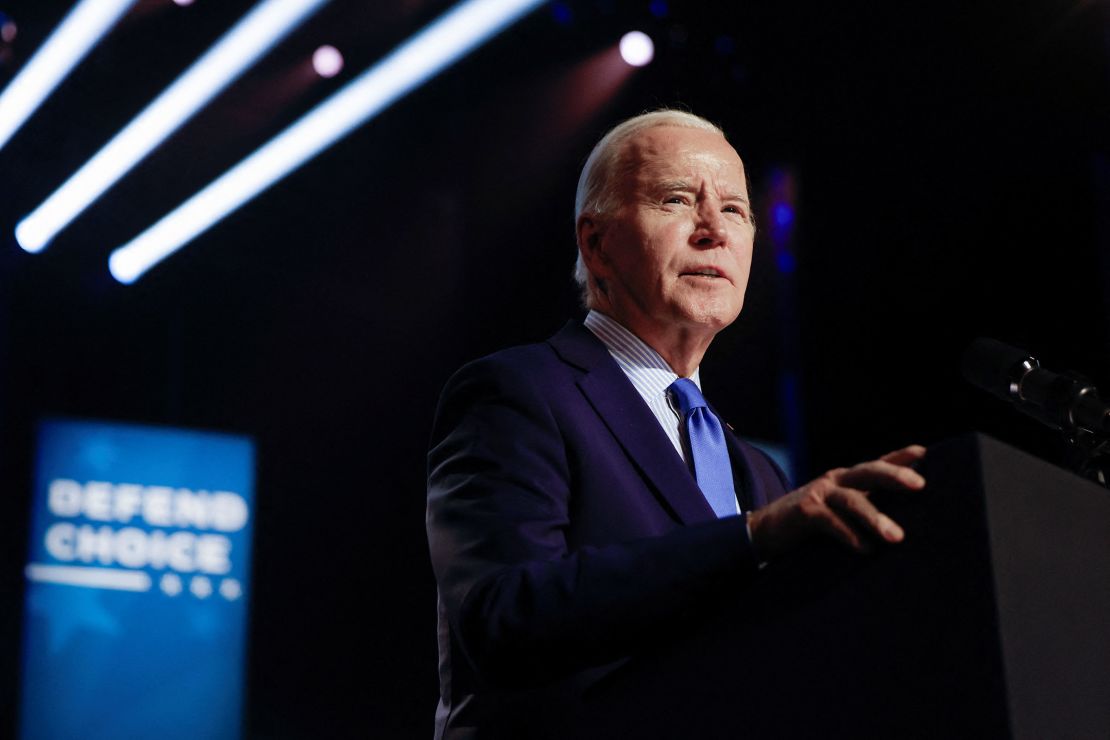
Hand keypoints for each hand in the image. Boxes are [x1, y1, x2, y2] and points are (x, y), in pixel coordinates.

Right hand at [747, 445, 926, 559]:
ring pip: (852, 500)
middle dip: (894, 476)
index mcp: (847, 479)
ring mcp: (819, 493)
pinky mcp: (805, 511)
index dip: (900, 457)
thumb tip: (903, 523)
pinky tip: (865, 549)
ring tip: (896, 537)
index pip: (877, 464)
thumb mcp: (839, 510)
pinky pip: (831, 521)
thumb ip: (864, 509)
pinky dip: (849, 535)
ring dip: (875, 518)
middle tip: (919, 485)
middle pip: (868, 472)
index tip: (924, 453)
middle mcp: (835, 480)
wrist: (766, 529)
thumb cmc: (810, 522)